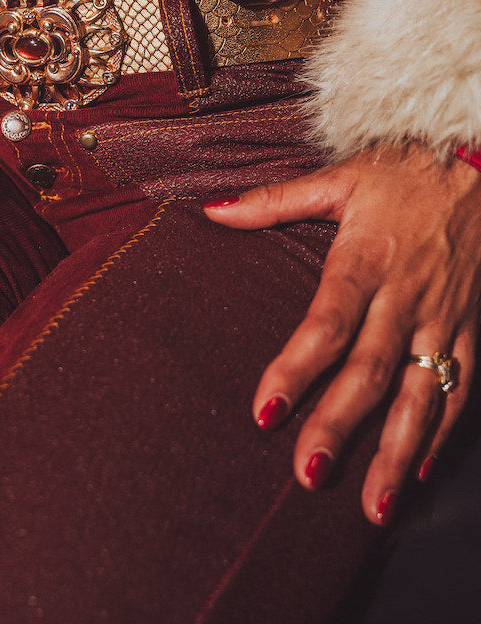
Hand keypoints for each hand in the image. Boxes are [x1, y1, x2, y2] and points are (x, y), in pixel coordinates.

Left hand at [204, 143, 480, 525]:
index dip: (296, 369)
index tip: (264, 411)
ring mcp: (441, 316)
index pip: (326, 324)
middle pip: (370, 370)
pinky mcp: (469, 325)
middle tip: (307, 475)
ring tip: (373, 506)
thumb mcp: (338, 178)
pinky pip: (460, 385)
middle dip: (339, 426)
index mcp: (365, 260)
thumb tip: (211, 210)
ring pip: (421, 394)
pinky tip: (420, 468)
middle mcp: (404, 296)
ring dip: (396, 451)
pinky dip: (443, 429)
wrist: (478, 158)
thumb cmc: (402, 171)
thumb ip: (273, 200)